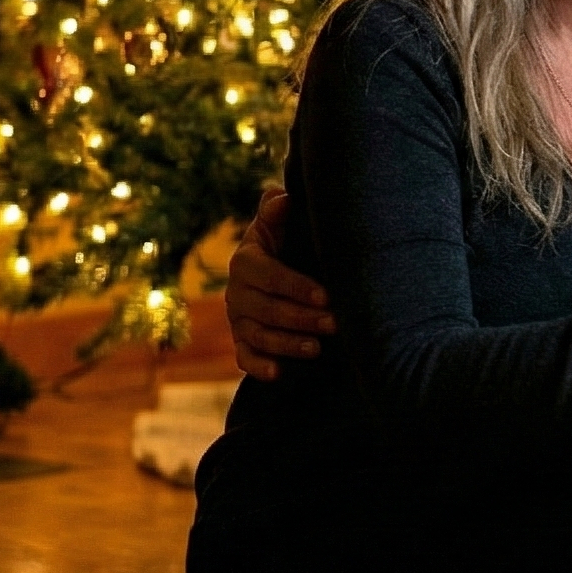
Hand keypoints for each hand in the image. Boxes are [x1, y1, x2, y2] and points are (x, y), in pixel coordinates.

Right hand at [227, 188, 336, 381]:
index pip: (269, 275)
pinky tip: (279, 374)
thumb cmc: (286, 242)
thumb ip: (277, 211)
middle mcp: (237, 292)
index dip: (297, 286)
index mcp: (246, 261)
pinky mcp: (242, 342)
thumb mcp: (280, 224)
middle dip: (301, 318)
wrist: (277, 268)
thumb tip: (282, 198)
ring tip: (317, 349)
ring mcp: (238, 320)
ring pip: (259, 335)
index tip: (327, 295)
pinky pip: (244, 358)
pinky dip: (259, 367)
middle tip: (335, 324)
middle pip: (266, 309)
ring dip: (287, 344)